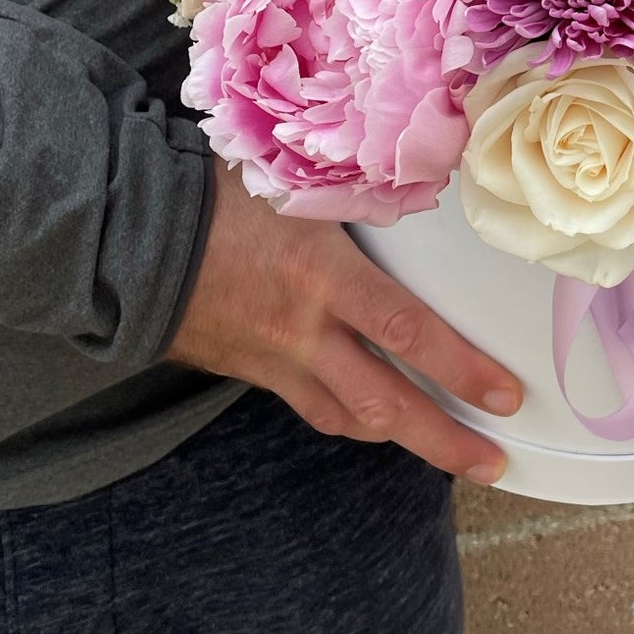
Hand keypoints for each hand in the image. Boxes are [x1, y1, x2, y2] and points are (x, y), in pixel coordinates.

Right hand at [168, 160, 522, 484]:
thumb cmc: (214, 196)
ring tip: (452, 451)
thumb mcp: (291, 182)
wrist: (129, 241)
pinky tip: (380, 420)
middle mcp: (305, 331)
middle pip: (386, 402)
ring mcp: (278, 360)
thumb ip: (350, 189)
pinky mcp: (255, 374)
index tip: (505, 392)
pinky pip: (316, 409)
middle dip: (444, 439)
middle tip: (493, 460)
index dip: (461, 369)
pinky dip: (354, 419)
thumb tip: (406, 172)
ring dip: (404, 439)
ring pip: (351, 418)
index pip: (406, 332)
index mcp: (322, 276)